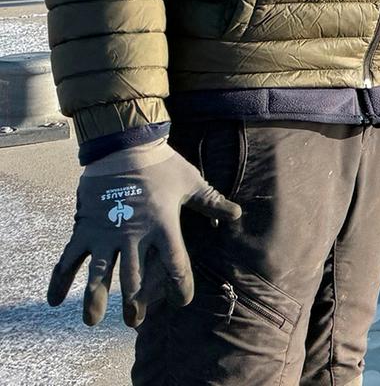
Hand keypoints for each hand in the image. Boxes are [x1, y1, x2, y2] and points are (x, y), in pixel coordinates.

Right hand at [48, 138, 242, 326]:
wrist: (123, 145)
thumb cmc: (162, 164)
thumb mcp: (191, 183)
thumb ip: (212, 202)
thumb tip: (238, 214)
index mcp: (163, 227)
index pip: (177, 265)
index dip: (181, 287)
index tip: (183, 302)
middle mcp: (133, 235)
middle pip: (134, 278)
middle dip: (134, 303)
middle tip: (133, 321)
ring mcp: (105, 234)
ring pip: (99, 274)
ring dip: (94, 298)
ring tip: (91, 321)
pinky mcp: (84, 228)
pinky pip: (69, 258)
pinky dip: (59, 279)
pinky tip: (54, 300)